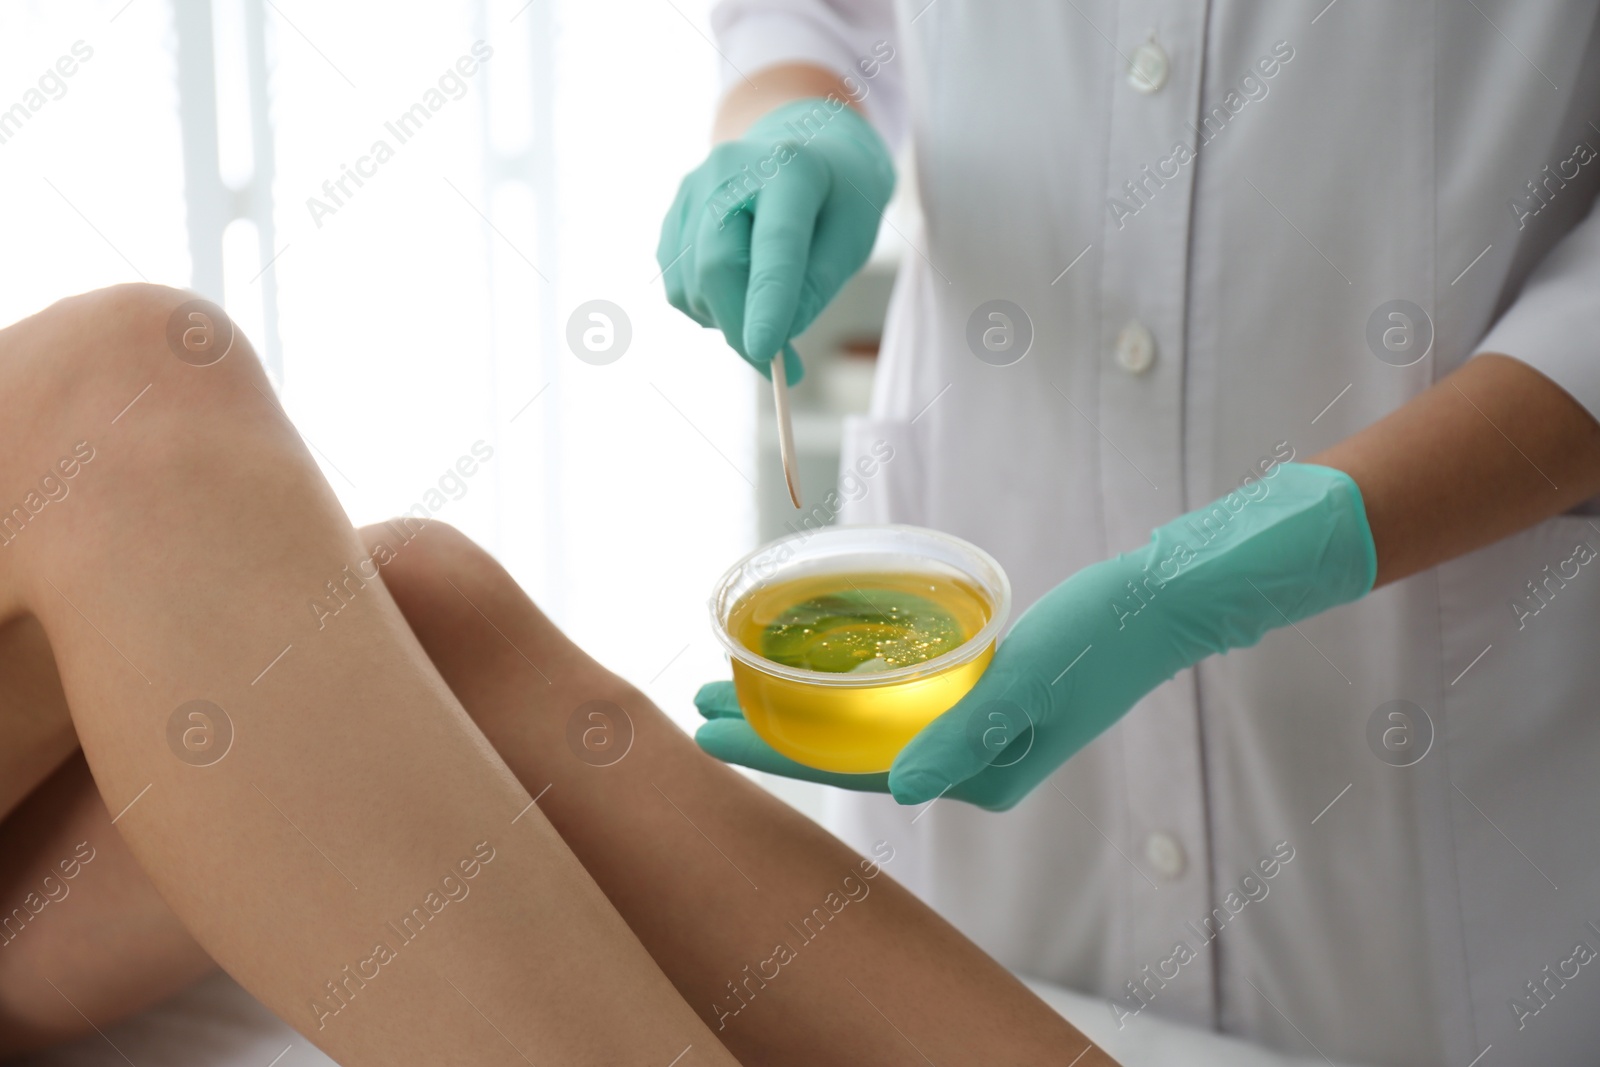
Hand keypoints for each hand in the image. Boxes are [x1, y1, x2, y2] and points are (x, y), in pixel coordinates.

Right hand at [656, 97, 893, 382]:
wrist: (802, 147)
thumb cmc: (837, 199)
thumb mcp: (852, 238)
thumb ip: (816, 287)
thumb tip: (770, 340)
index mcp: (789, 168)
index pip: (775, 243)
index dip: (768, 301)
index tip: (767, 353)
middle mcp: (728, 170)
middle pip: (716, 266)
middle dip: (740, 328)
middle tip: (779, 368)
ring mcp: (691, 190)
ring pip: (691, 284)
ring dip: (727, 320)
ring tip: (766, 305)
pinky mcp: (672, 216)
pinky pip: (678, 285)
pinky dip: (708, 307)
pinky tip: (739, 289)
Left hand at [695, 464, 1377, 809]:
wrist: (1158, 606)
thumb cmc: (1099, 640)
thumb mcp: (1028, 685)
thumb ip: (964, 739)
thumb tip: (897, 792)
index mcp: (976, 776)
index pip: (854, 770)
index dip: (776, 751)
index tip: (708, 732)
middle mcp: (967, 764)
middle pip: (848, 748)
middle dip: (773, 729)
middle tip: (701, 704)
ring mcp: (974, 729)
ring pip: (867, 723)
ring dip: (804, 704)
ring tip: (741, 683)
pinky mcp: (981, 693)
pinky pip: (898, 698)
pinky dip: (851, 686)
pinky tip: (819, 665)